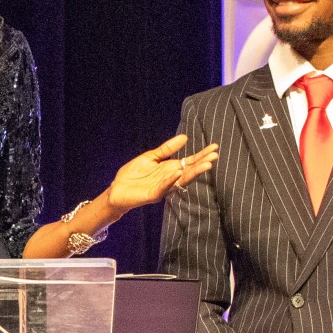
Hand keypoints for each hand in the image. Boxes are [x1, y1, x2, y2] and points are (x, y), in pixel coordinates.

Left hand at [102, 135, 218, 212]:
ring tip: (206, 165)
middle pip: (189, 170)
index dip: (201, 155)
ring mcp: (163, 187)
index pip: (189, 161)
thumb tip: (185, 137)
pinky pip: (164, 187)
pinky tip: (178, 173)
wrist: (117, 189)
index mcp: (170, 169)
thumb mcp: (151, 157)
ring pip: (181, 180)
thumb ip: (167, 149)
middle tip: (215, 156)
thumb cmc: (134, 174)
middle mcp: (170, 178)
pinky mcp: (153, 195)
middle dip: (202, 163)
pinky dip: (171, 180)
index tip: (214, 147)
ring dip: (193, 173)